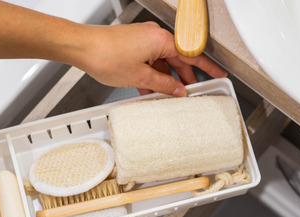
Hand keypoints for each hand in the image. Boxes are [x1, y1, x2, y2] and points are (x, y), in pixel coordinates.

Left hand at [72, 22, 226, 95]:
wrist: (81, 47)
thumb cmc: (106, 55)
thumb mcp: (141, 77)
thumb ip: (163, 85)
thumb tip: (177, 90)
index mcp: (162, 40)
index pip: (192, 55)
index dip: (208, 67)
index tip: (219, 74)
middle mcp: (154, 37)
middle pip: (178, 60)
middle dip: (184, 78)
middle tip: (192, 93)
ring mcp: (143, 40)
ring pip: (163, 63)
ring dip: (166, 80)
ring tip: (168, 97)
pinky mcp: (133, 45)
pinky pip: (151, 62)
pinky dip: (153, 76)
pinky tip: (150, 91)